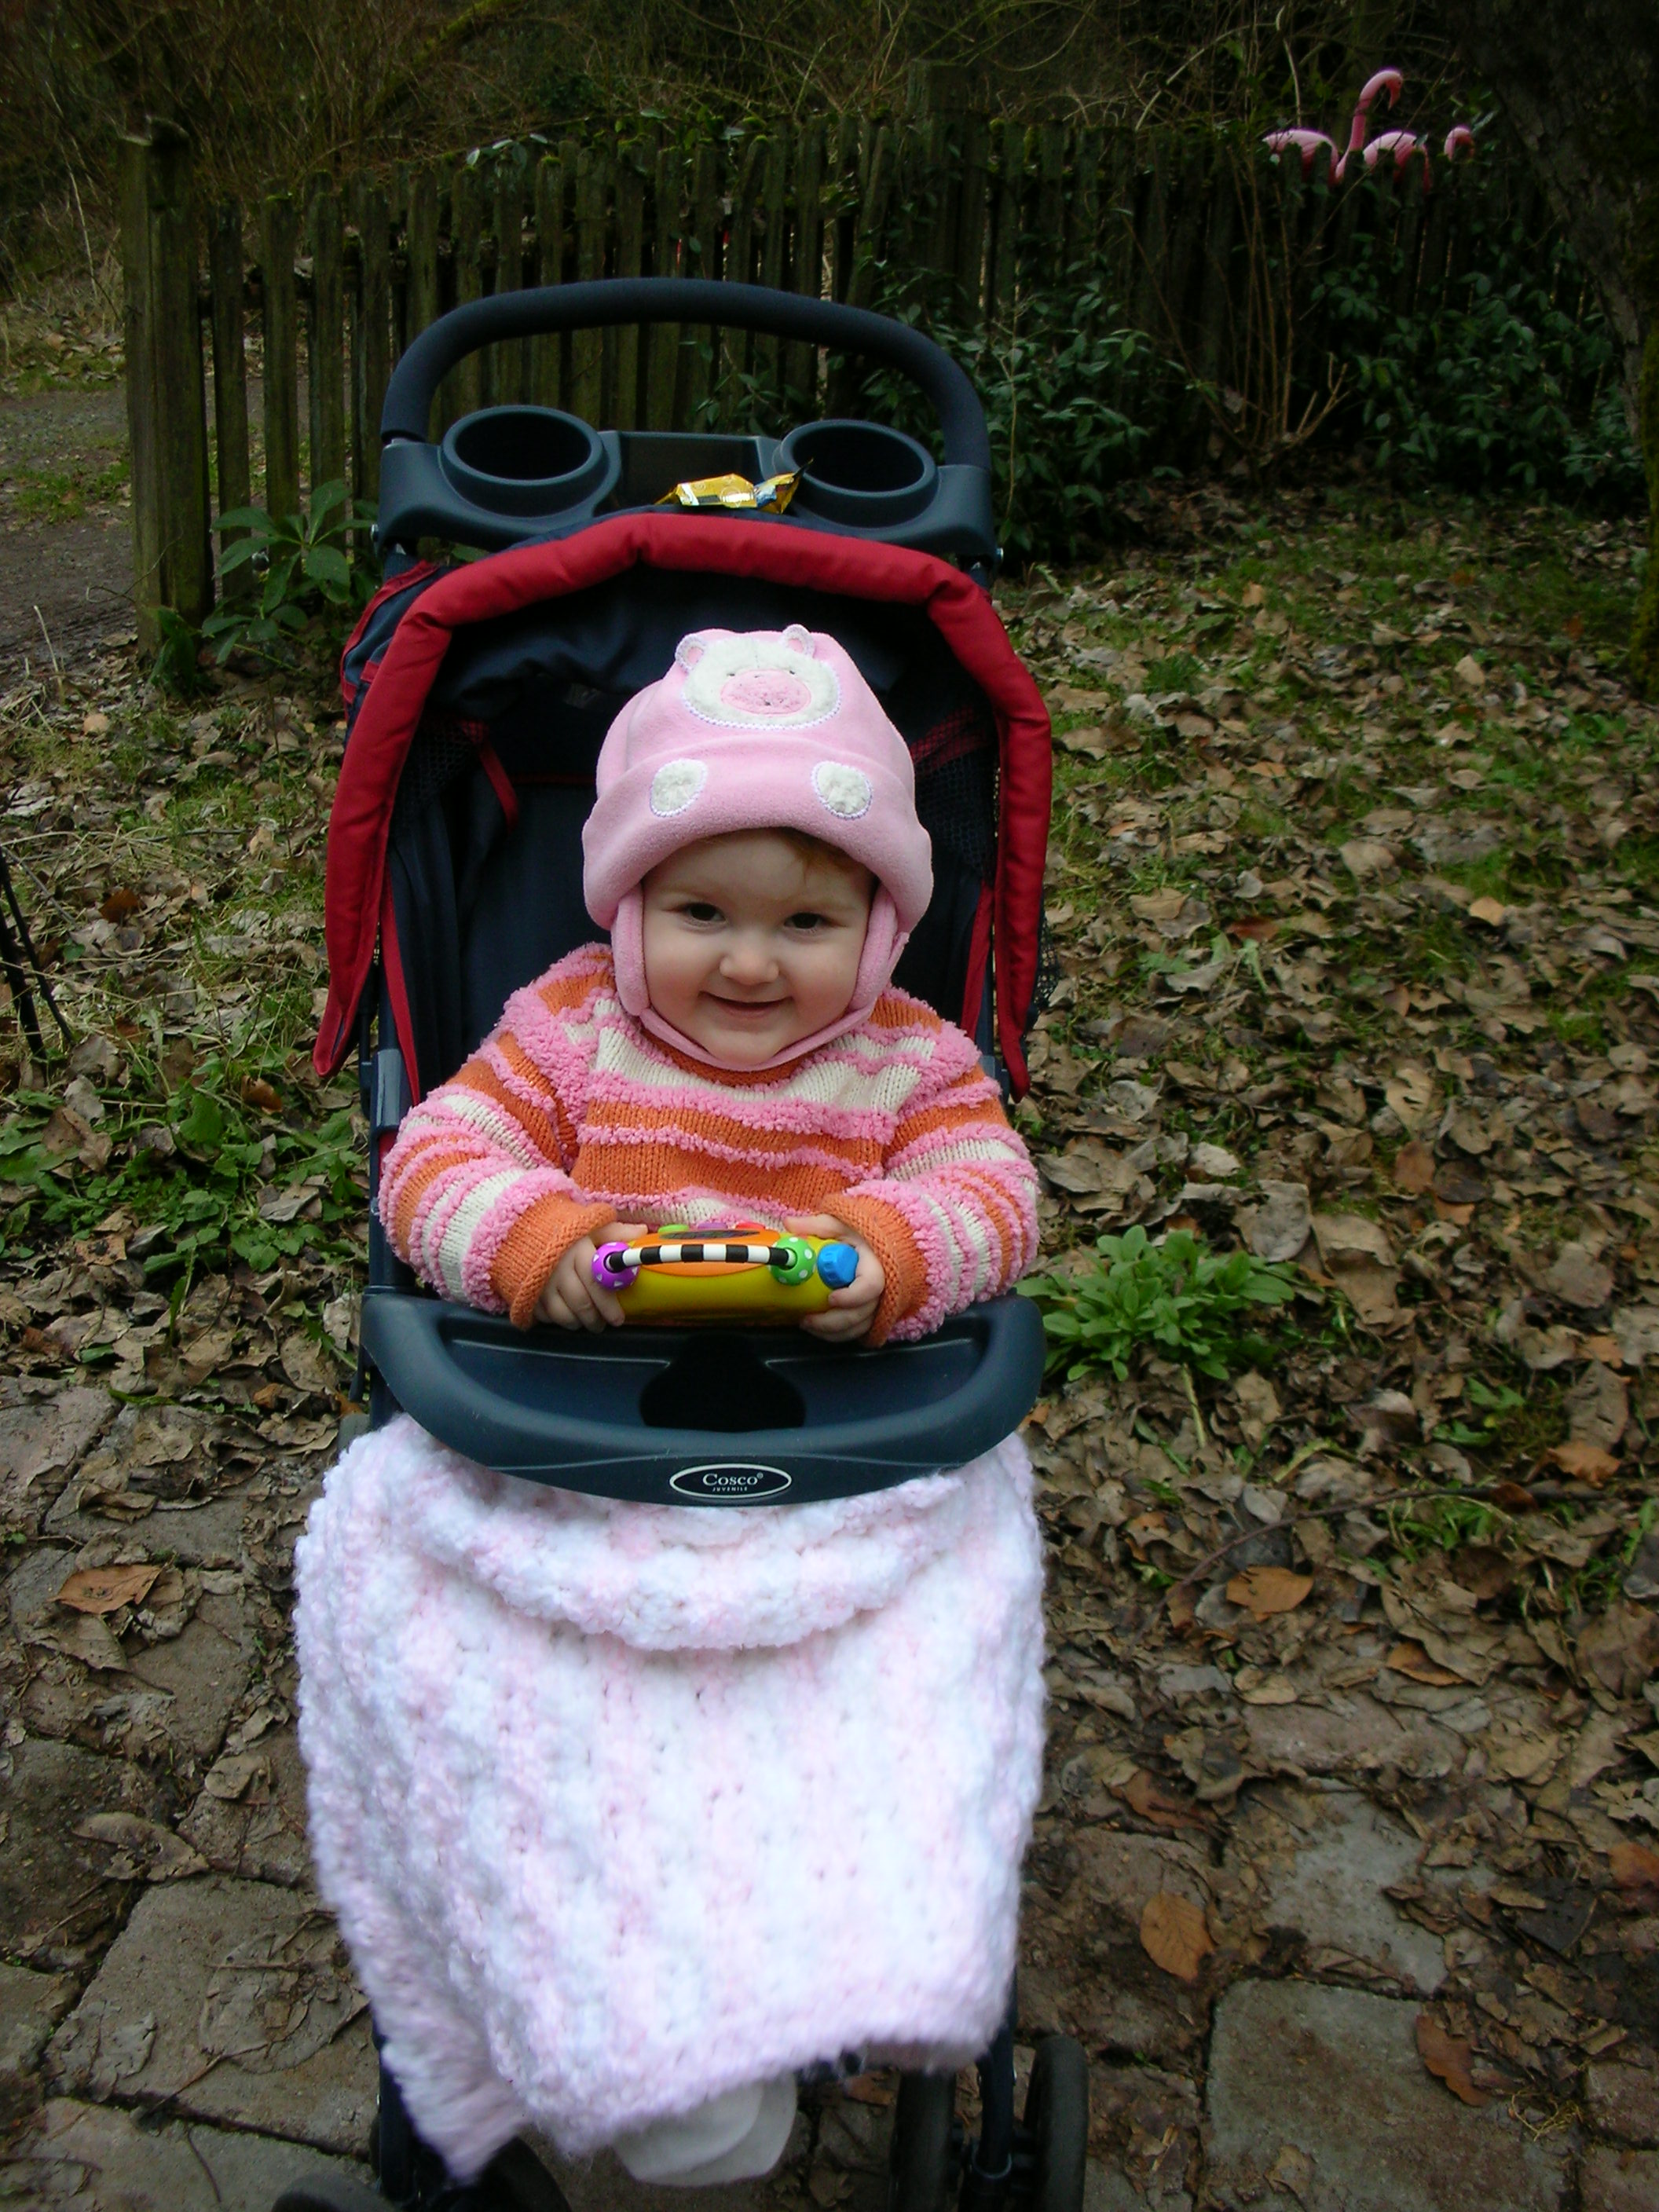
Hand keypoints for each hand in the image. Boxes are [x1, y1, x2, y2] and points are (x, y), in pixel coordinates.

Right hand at [535, 1223, 646, 1331]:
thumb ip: (615, 1231)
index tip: (618, 1319)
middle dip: (595, 1319)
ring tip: (586, 1322)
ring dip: (577, 1323)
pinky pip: (543, 1315)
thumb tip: (642, 1232)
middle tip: (603, 1324)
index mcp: (577, 1250)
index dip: (608, 1304)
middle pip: (580, 1303)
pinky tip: (565, 1315)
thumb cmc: (565, 1229)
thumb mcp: (591, 1226)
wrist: (524, 1227)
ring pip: (561, 1314)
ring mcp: (539, 1281)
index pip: (596, 1283)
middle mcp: (557, 1267)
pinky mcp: (525, 1290)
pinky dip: (556, 1319)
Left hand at [785, 1214, 884, 1341]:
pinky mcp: (873, 1313)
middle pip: (863, 1312)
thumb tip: (790, 1224)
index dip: (852, 1296)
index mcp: (877, 1262)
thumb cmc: (861, 1233)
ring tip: (808, 1325)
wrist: (880, 1243)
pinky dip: (839, 1334)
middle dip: (833, 1321)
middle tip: (807, 1319)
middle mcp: (884, 1286)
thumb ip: (817, 1225)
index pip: (872, 1284)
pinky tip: (820, 1330)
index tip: (831, 1298)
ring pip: (860, 1326)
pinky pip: (859, 1331)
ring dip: (833, 1331)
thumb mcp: (840, 1223)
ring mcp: (880, 1302)